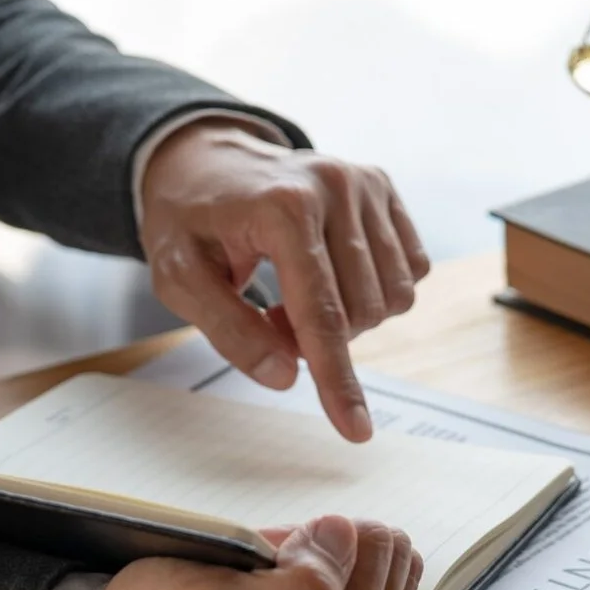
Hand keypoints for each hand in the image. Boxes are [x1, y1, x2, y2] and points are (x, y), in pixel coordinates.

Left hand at [140, 119, 431, 441]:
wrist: (205, 159)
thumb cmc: (189, 219)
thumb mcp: (179, 279)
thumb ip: (229, 330)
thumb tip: (286, 376)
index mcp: (283, 206)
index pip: (321, 313)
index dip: (337, 380)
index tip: (355, 430)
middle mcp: (335, 186)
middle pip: (360, 313)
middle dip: (321, 338)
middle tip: (273, 319)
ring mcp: (366, 184)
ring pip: (392, 298)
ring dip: (349, 317)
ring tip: (298, 292)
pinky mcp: (384, 188)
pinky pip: (410, 271)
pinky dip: (373, 290)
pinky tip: (332, 274)